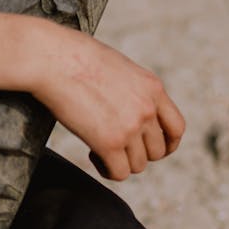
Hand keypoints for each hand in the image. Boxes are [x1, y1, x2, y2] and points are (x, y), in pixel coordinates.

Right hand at [32, 28, 184, 180]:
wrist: (51, 58)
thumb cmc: (74, 55)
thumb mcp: (117, 66)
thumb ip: (131, 89)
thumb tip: (126, 109)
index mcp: (152, 88)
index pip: (177, 128)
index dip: (166, 143)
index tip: (149, 147)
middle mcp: (147, 109)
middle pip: (157, 151)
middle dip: (137, 152)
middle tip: (114, 145)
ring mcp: (130, 127)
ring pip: (138, 165)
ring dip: (120, 161)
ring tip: (98, 147)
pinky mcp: (109, 142)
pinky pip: (119, 173)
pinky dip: (106, 170)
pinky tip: (91, 153)